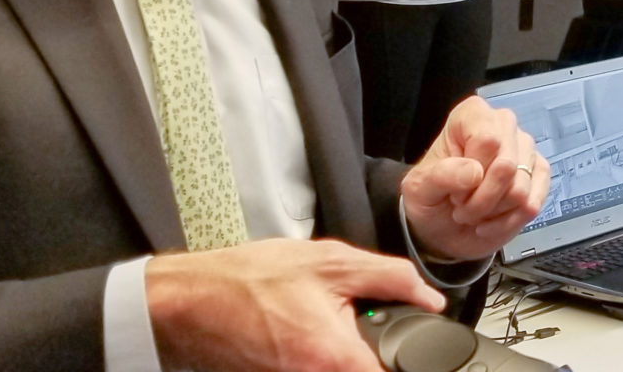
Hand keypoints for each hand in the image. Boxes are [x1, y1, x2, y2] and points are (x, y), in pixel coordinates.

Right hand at [146, 238, 443, 371]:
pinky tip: (310, 331)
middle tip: (367, 323)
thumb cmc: (251, 280)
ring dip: (350, 353)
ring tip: (331, 323)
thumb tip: (430, 297)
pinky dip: (326, 356)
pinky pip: (321, 371)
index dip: (416, 362)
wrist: (192, 302)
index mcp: (337, 358)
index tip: (423, 350)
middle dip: (379, 351)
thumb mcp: (332, 262)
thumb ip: (391, 278)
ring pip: (346, 370)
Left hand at [402, 96, 549, 261]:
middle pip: (506, 166)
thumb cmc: (431, 199)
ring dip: (493, 211)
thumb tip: (475, 173)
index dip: (471, 174)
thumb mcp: (419, 190)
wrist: (442, 227)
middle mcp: (503, 125)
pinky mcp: (539, 174)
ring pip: (520, 189)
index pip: (487, 140)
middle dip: (481, 199)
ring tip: (476, 210)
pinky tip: (493, 220)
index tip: (453, 189)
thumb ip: (442, 177)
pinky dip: (509, 221)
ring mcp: (525, 149)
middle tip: (462, 205)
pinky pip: (532, 204)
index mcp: (472, 116)